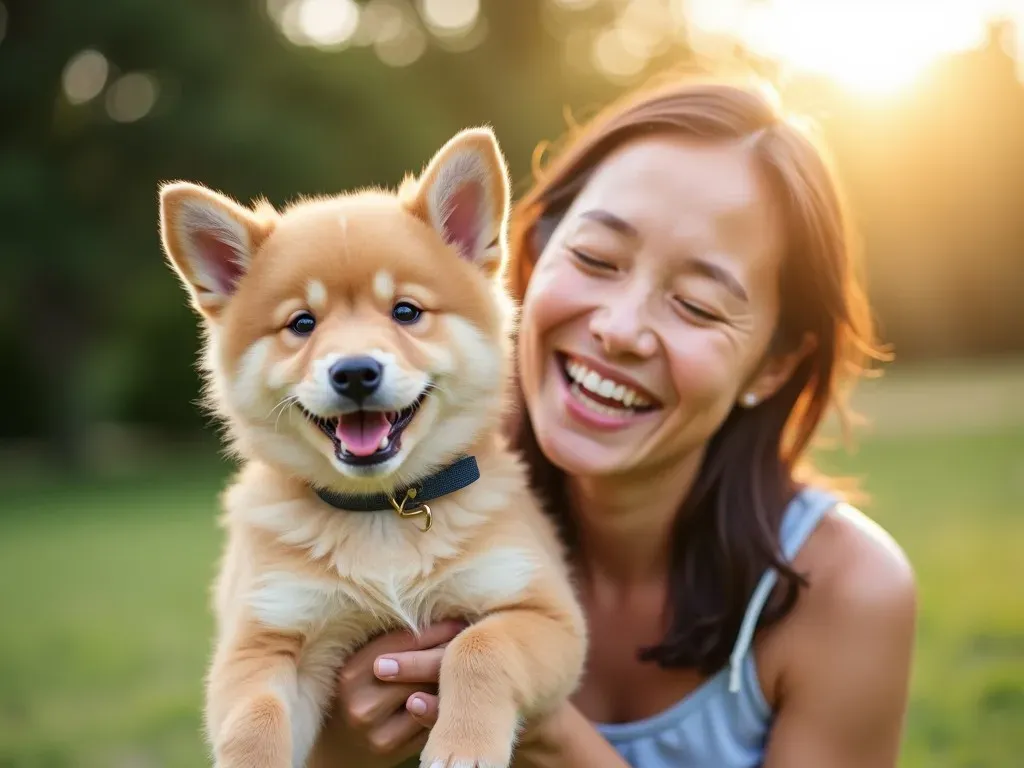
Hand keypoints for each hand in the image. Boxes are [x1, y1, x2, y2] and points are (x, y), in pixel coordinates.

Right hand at [312, 620, 463, 767]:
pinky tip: (454, 689)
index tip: (457, 619)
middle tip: (469, 636)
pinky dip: (444, 703)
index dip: (435, 630)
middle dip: (447, 652)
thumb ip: (390, 646)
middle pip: (420, 672)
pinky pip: (430, 722)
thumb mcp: (361, 663)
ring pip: (429, 697)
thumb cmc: (357, 690)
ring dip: (449, 677)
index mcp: (352, 674)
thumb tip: (435, 612)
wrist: (339, 742)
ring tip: (465, 660)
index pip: (403, 643)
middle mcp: (362, 706)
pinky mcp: (395, 752)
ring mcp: (379, 733)